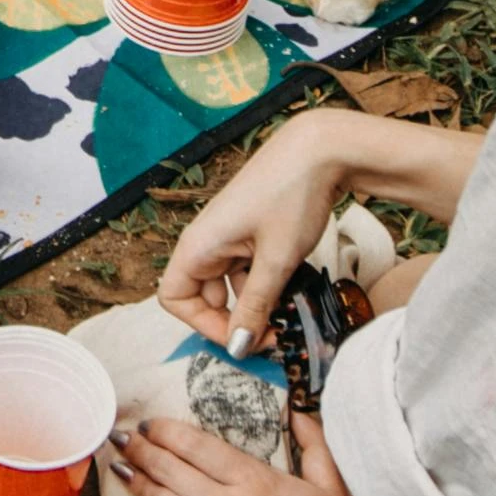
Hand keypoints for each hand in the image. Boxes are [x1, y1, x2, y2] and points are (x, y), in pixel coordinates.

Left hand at [106, 399, 426, 495]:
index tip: (148, 425)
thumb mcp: (334, 486)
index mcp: (258, 480)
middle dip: (142, 452)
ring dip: (139, 485)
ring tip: (121, 471)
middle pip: (172, 471)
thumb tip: (299, 414)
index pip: (198, 447)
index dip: (166, 433)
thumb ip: (315, 445)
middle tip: (122, 440)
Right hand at [156, 112, 381, 348]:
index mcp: (198, 245)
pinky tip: (295, 289)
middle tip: (275, 335)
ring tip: (291, 313)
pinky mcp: (249, 232)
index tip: (243, 337)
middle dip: (236, 320)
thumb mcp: (276, 261)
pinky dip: (267, 284)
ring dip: (256, 304)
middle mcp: (206, 241)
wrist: (321, 149)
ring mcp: (229, 236)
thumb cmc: (292, 197)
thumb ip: (256, 306)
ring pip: (230, 285)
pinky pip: (247, 269)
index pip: (175, 299)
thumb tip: (239, 347)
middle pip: (203, 296)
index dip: (203, 325)